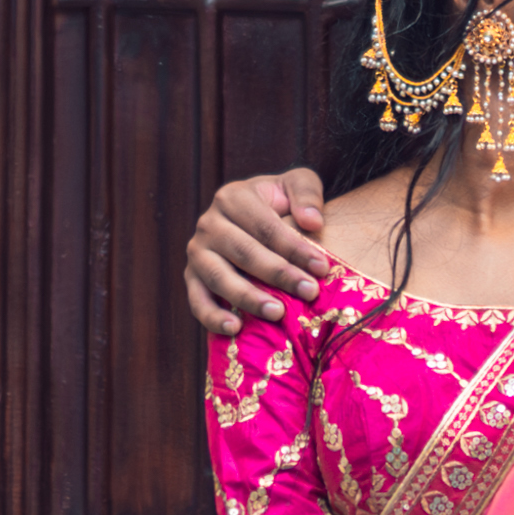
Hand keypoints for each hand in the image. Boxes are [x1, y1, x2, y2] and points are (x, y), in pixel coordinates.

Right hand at [185, 171, 338, 338]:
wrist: (251, 218)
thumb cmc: (279, 203)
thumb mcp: (295, 185)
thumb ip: (307, 194)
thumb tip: (312, 223)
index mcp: (233, 198)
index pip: (266, 226)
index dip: (295, 248)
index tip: (322, 267)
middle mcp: (209, 224)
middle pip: (245, 252)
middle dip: (279, 274)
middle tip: (309, 292)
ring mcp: (197, 252)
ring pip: (219, 277)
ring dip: (249, 297)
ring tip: (277, 313)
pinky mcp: (191, 278)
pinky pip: (197, 300)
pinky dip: (212, 317)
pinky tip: (235, 329)